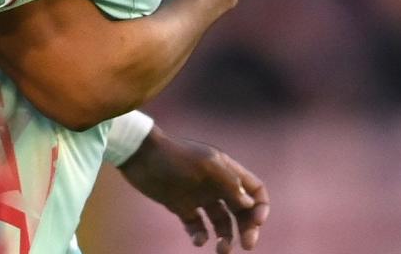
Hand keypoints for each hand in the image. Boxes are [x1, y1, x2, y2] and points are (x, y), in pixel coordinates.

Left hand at [121, 126, 268, 252]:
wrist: (139, 155)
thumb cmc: (174, 157)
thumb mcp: (206, 166)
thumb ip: (230, 183)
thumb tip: (250, 204)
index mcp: (226, 171)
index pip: (255, 190)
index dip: (260, 206)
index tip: (256, 221)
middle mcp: (216, 185)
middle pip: (242, 211)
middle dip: (247, 228)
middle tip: (247, 245)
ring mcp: (198, 196)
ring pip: (221, 222)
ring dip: (226, 237)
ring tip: (221, 250)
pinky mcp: (181, 206)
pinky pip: (197, 226)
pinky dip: (200, 236)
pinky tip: (197, 240)